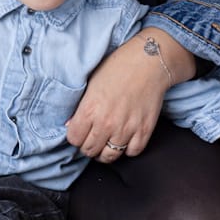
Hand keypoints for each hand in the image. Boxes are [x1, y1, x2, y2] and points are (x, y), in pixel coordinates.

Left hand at [66, 29, 194, 160]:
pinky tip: (124, 139)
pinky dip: (127, 149)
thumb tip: (70, 125)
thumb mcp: (90, 83)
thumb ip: (79, 107)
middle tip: (92, 138)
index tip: (79, 132)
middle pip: (89, 150)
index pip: (74, 139)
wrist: (148, 62)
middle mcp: (106, 123)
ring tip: (106, 142)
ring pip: (110, 156)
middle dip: (88, 146)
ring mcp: (126, 129)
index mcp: (89, 110)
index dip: (75, 137)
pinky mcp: (144, 131)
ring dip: (105, 151)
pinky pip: (132, 152)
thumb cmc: (117, 68)